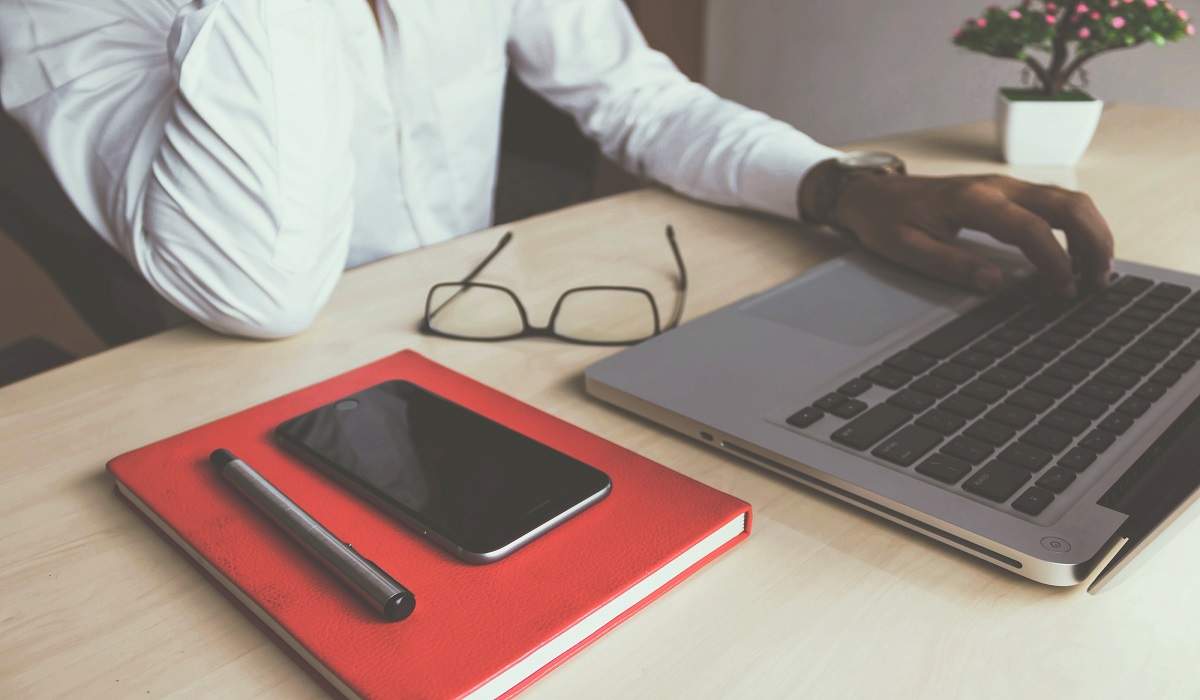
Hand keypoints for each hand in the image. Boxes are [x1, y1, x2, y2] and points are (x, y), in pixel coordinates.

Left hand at [832, 173, 1114, 296]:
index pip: (1030, 228)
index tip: (1065, 290)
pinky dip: (1075, 226)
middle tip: (1101, 280)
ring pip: (1066, 200)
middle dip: (1093, 239)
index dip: (1055, 260)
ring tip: (1099, 271)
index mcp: (972, 199)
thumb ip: (950, 265)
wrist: (870, 193)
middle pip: (1066, 203)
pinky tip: (1080, 252)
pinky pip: (1052, 204)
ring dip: (1091, 232)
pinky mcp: (1005, 193)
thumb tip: (993, 283)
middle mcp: (996, 186)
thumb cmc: (885, 219)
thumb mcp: (907, 249)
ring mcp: (1004, 186)